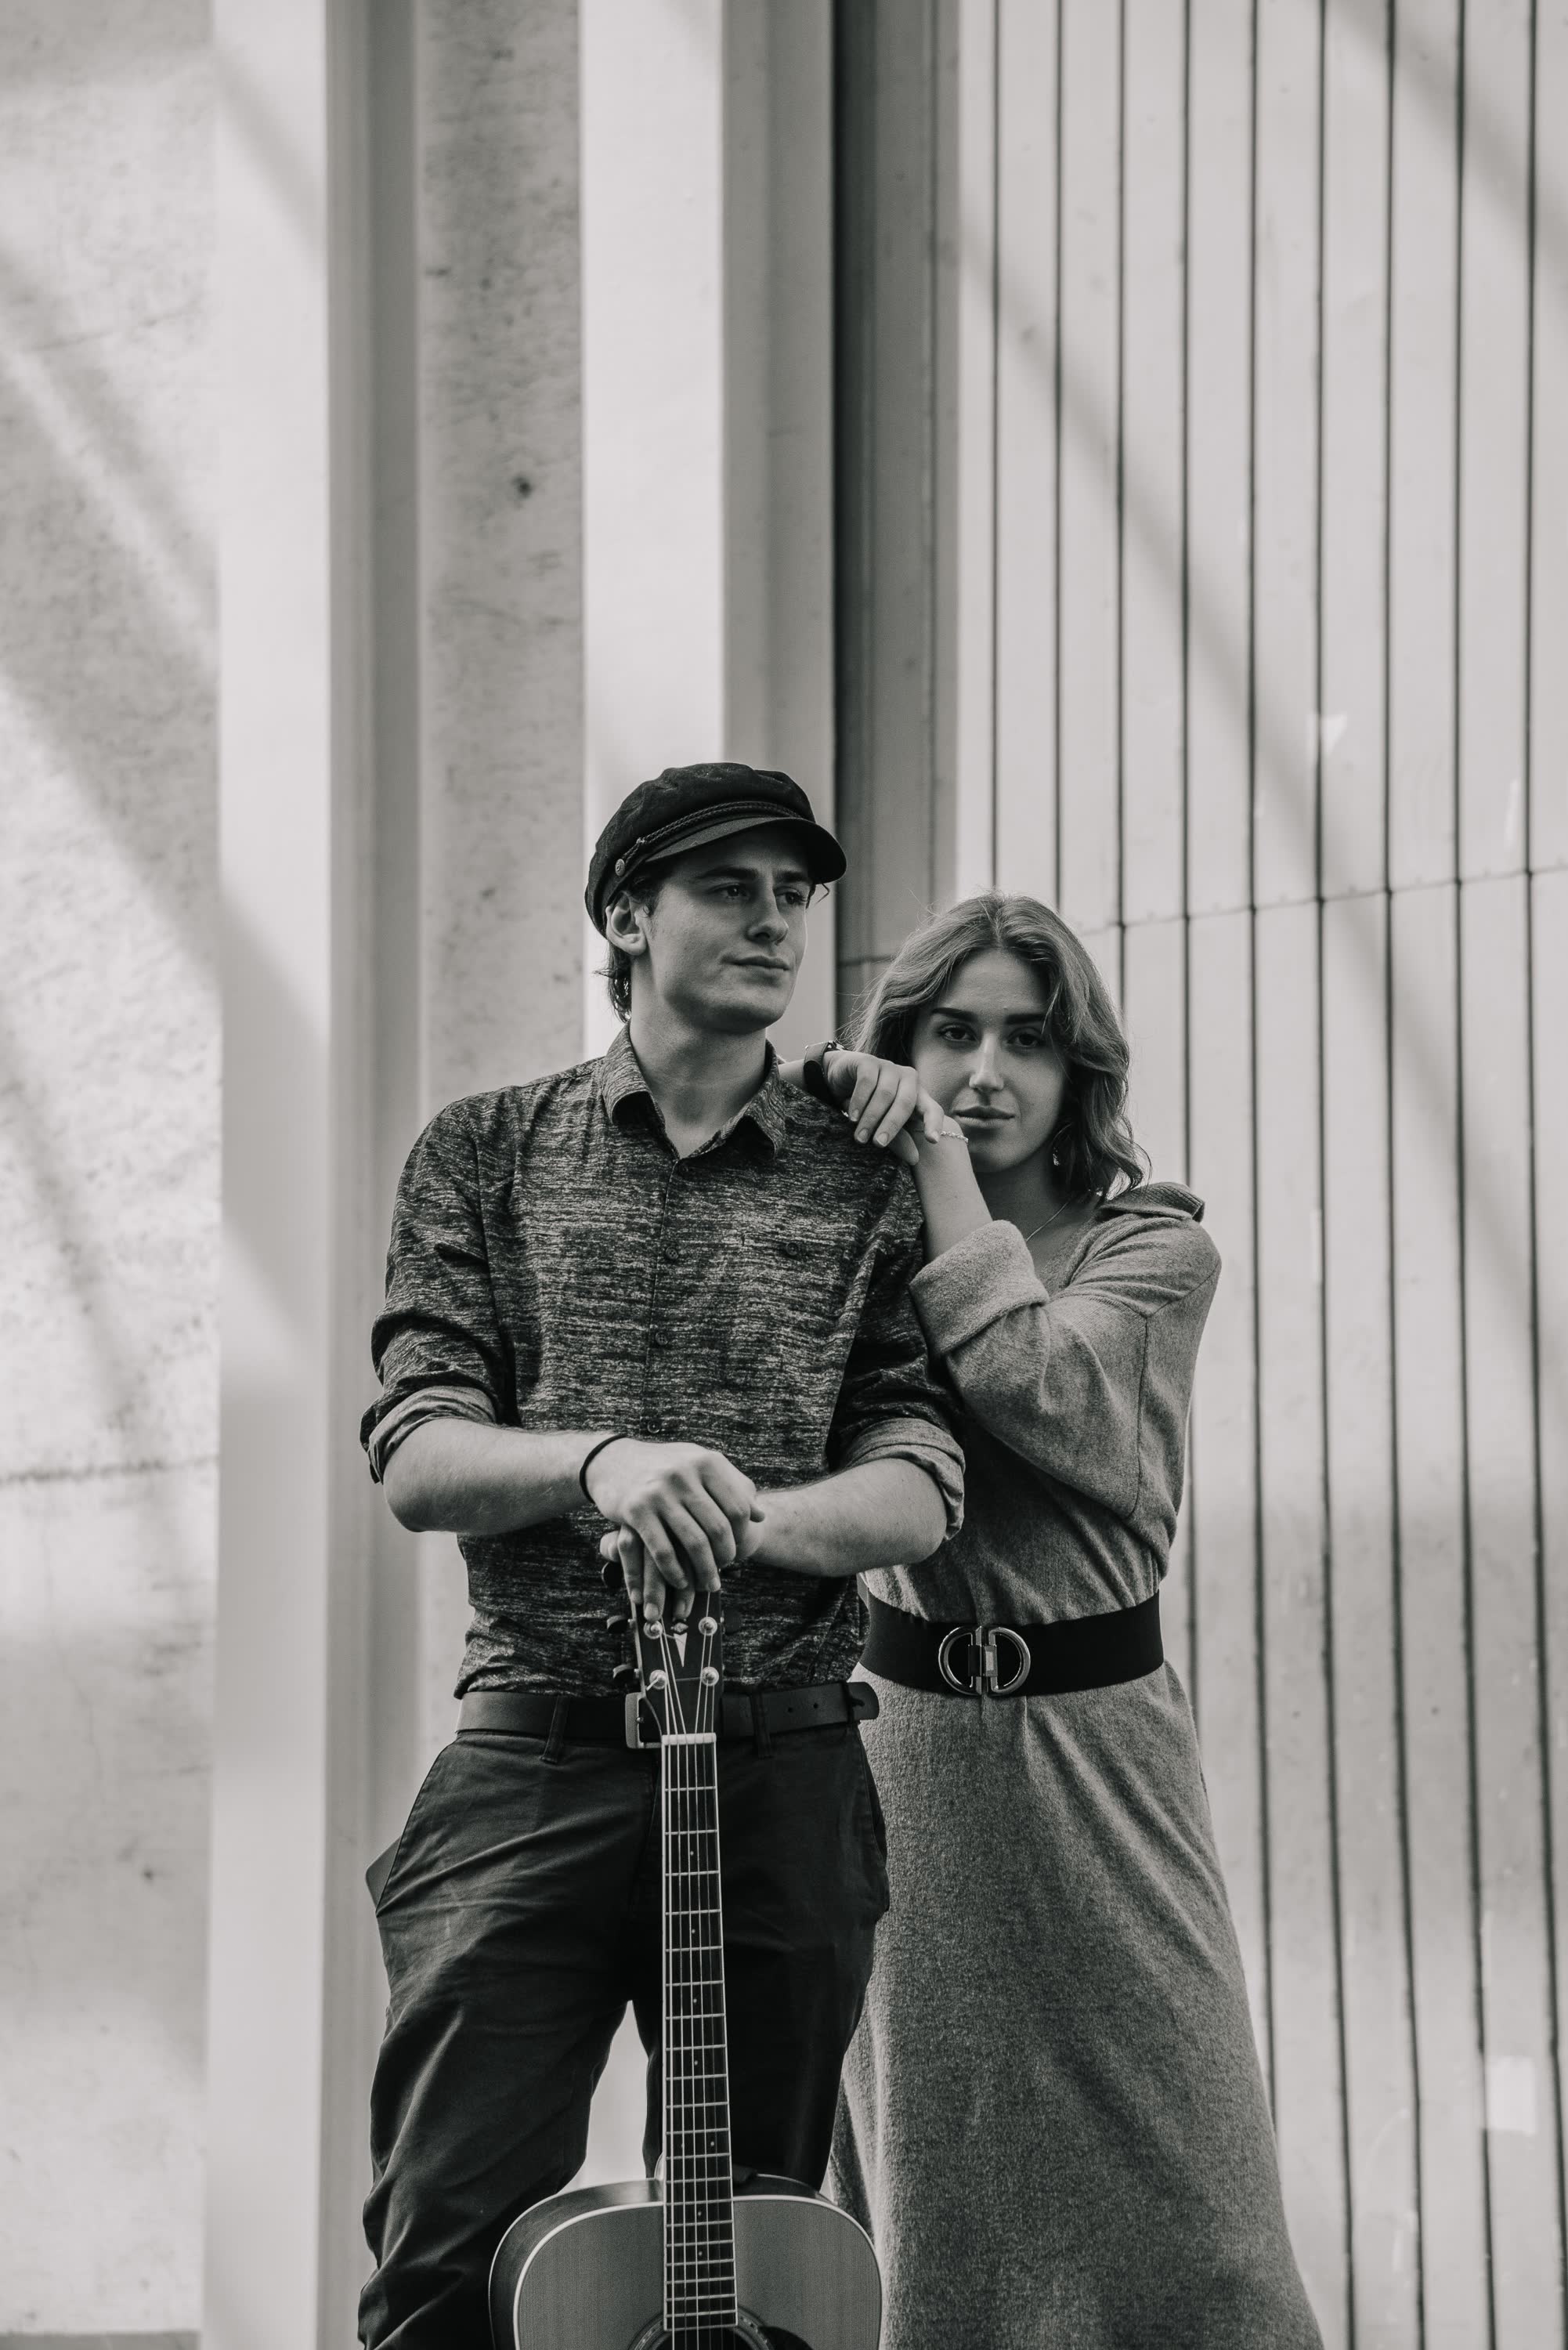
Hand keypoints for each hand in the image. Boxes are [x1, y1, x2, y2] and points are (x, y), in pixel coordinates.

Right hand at [582, 1437, 759, 1618]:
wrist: (614, 1460)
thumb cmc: (666, 1466)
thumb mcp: (700, 1467)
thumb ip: (732, 1487)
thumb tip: (760, 1515)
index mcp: (707, 1463)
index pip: (739, 1508)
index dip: (742, 1534)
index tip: (738, 1547)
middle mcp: (685, 1474)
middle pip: (719, 1528)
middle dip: (726, 1556)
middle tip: (724, 1569)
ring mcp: (659, 1492)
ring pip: (694, 1543)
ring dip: (705, 1571)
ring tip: (710, 1583)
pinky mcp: (636, 1510)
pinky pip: (663, 1551)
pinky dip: (675, 1572)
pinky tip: (681, 1582)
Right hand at [824, 1050, 953, 1152]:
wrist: (839, 1080)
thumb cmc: (867, 1106)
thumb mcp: (882, 1124)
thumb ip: (898, 1139)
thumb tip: (914, 1159)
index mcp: (918, 1095)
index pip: (933, 1109)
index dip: (934, 1123)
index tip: (932, 1141)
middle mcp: (908, 1078)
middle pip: (905, 1102)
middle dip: (891, 1125)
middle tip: (877, 1144)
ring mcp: (889, 1067)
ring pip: (885, 1094)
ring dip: (871, 1118)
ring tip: (860, 1137)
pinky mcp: (869, 1061)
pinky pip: (867, 1082)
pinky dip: (859, 1102)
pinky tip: (853, 1116)